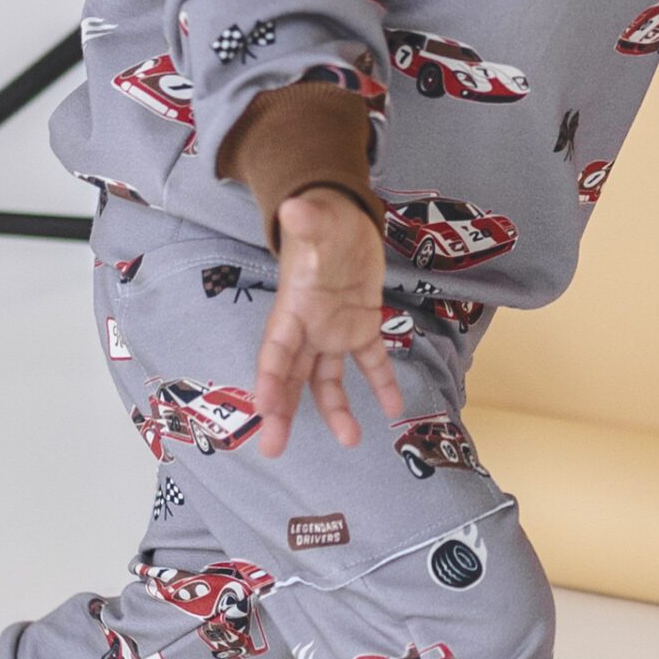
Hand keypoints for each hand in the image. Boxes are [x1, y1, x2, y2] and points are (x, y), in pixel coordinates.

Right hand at [253, 187, 405, 457]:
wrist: (343, 219)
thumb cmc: (323, 221)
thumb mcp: (318, 219)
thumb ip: (307, 221)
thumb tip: (292, 210)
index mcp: (292, 308)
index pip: (275, 350)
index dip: (269, 379)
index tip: (264, 409)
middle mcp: (308, 328)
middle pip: (292, 376)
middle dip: (283, 412)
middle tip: (274, 449)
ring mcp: (333, 331)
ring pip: (327, 379)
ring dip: (335, 410)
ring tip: (351, 440)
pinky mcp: (361, 327)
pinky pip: (370, 361)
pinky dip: (381, 383)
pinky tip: (394, 408)